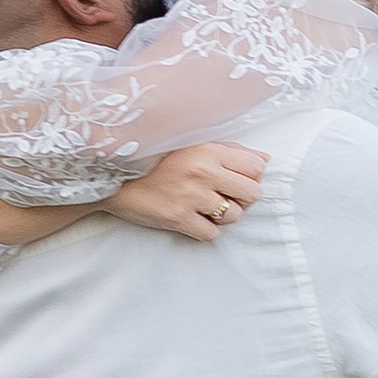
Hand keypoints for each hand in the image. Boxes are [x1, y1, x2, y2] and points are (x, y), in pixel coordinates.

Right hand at [108, 141, 265, 243]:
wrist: (113, 176)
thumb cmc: (154, 159)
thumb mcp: (191, 143)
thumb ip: (228, 149)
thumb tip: (263, 160)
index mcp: (208, 149)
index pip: (256, 167)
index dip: (251, 176)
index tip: (236, 180)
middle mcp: (204, 171)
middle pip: (253, 193)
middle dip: (243, 198)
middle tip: (224, 197)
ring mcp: (192, 196)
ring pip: (234, 216)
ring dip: (223, 216)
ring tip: (204, 207)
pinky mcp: (179, 218)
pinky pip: (212, 234)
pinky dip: (205, 230)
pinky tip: (192, 219)